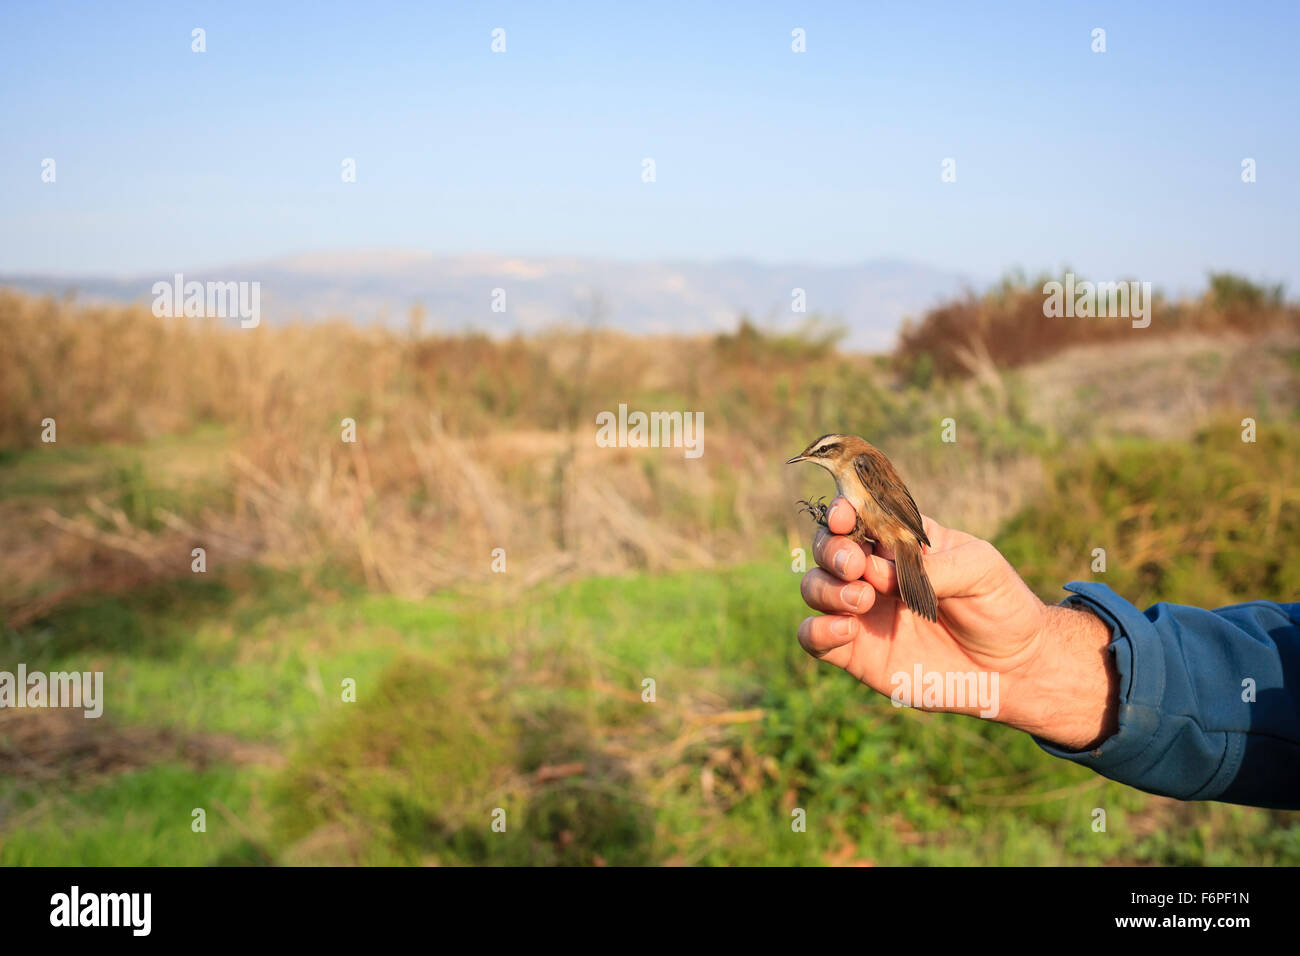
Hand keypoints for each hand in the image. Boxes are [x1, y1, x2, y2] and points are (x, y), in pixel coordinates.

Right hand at [797, 497, 1118, 749]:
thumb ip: (932, 565)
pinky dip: (817, 629)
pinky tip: (846, 629)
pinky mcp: (855, 652)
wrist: (1014, 669)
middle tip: (856, 565)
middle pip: (827, 547)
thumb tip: (880, 572)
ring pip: (814, 587)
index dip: (843, 510)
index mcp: (899, 541)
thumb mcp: (980, 568)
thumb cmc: (1001, 605)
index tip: (845, 516)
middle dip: (832, 549)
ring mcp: (862, 611)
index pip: (858, 515)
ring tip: (863, 598)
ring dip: (826, 587)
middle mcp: (873, 572)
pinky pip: (813, 636)